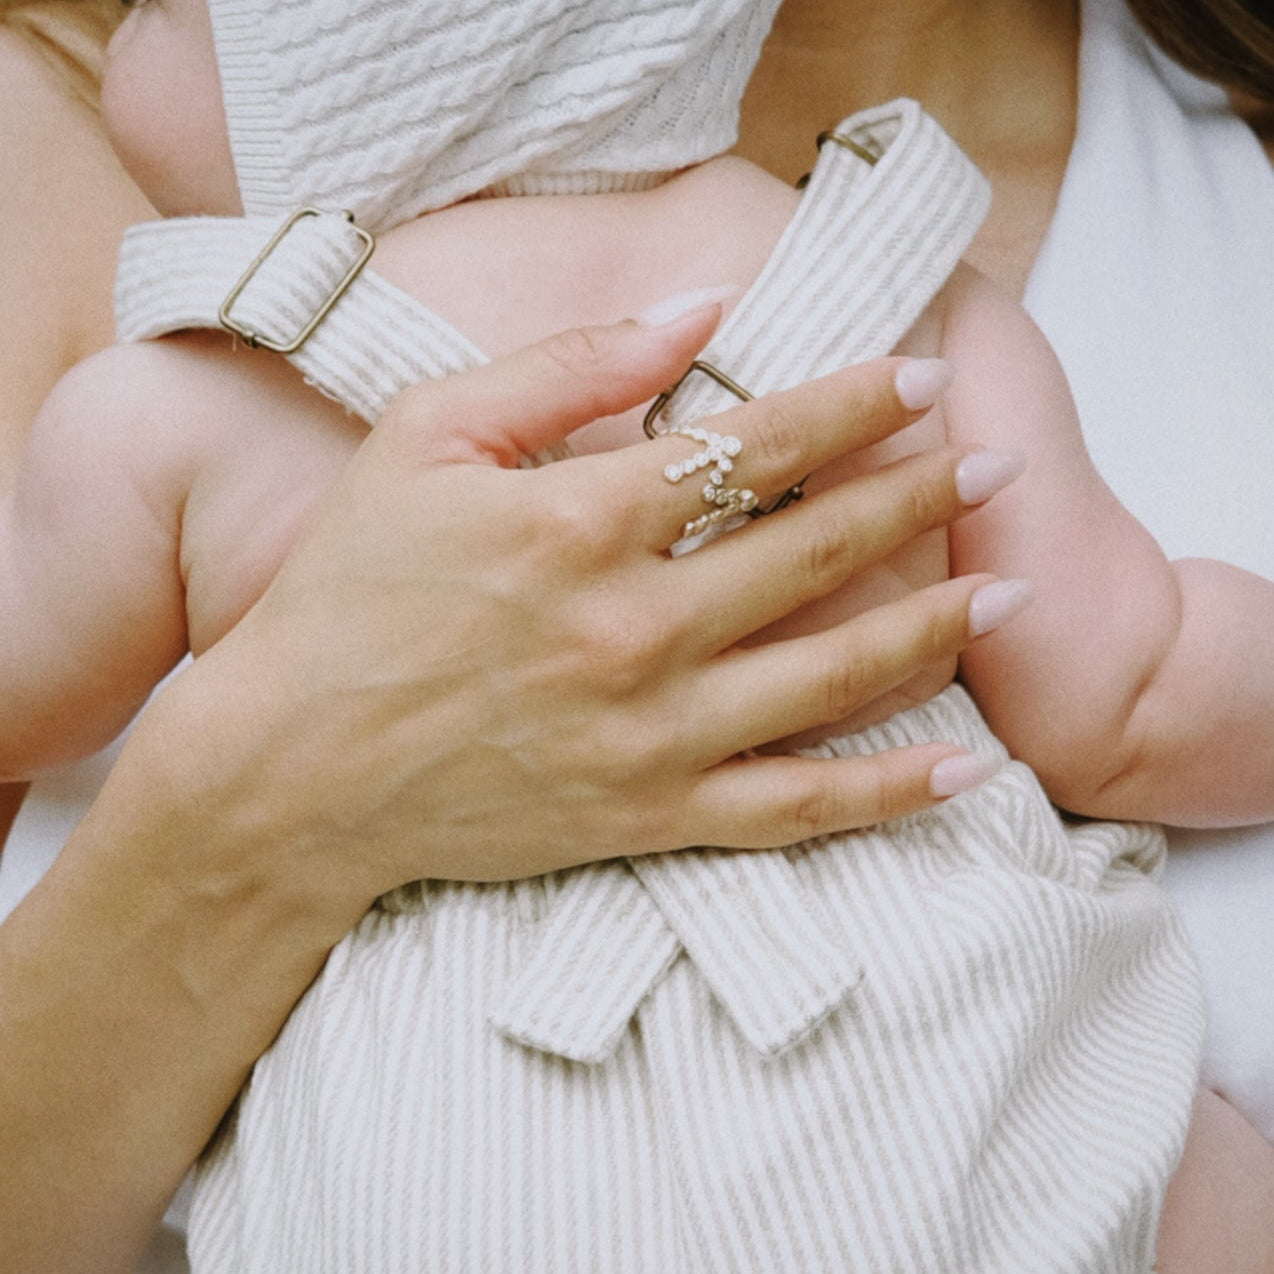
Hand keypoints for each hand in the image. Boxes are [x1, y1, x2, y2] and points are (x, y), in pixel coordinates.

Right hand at [159, 305, 1015, 898]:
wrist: (293, 767)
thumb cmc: (348, 594)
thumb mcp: (423, 439)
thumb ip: (566, 367)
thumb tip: (695, 307)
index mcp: (581, 522)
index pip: (755, 445)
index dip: (851, 405)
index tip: (918, 381)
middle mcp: (635, 627)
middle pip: (816, 549)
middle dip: (919, 499)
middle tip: (997, 467)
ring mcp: (651, 732)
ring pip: (831, 676)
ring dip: (932, 627)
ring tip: (1008, 590)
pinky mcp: (649, 815)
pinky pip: (794, 808)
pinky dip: (886, 793)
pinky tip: (964, 770)